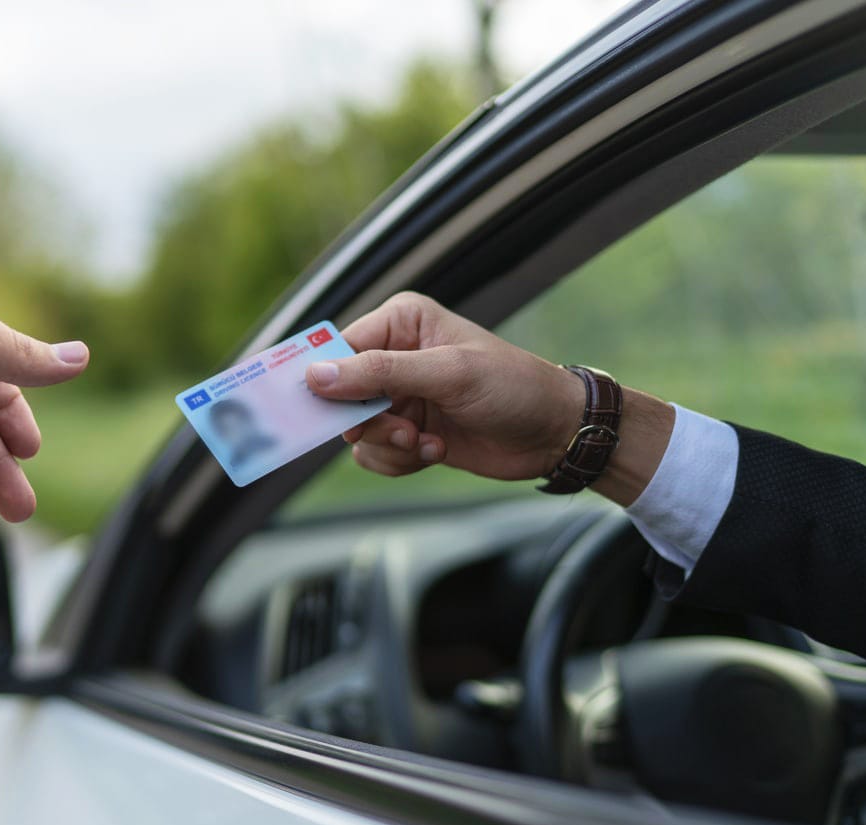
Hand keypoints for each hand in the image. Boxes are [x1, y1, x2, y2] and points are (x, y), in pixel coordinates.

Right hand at [304, 292, 671, 504]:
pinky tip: (435, 451)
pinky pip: (375, 454)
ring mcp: (400, 397)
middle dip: (369, 422)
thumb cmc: (512, 387)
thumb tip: (316, 376)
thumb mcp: (447, 374)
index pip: (339, 350)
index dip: (323, 381)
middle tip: (403, 430)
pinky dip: (399, 461)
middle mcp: (394, 356)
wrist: (555, 433)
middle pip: (340, 396)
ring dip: (388, 445)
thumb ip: (380, 373)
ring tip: (425, 442)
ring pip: (356, 431)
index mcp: (400, 323)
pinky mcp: (407, 431)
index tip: (309, 408)